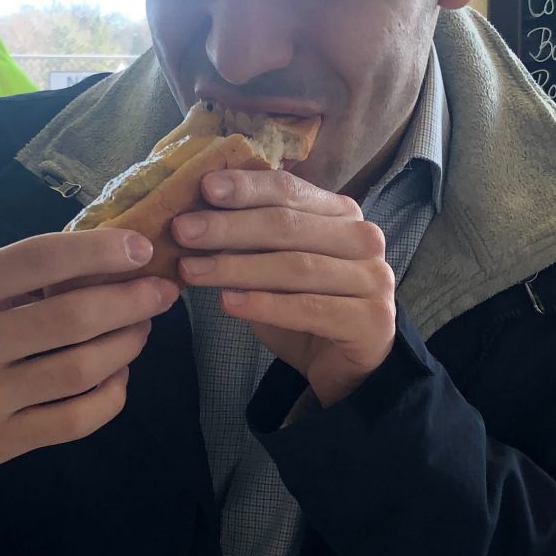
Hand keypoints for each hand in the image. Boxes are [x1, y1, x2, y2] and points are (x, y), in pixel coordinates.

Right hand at [0, 229, 178, 504]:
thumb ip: (11, 277)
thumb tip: (99, 258)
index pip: (37, 260)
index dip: (98, 251)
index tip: (138, 248)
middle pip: (72, 317)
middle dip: (131, 300)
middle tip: (160, 291)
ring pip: (82, 369)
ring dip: (127, 344)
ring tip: (141, 327)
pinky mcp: (3, 443)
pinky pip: (77, 419)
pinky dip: (112, 393)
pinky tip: (119, 374)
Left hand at [172, 168, 395, 408]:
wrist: (344, 367)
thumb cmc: (303, 310)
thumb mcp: (271, 268)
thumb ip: (249, 242)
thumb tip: (195, 220)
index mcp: (341, 214)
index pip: (290, 190)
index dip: (246, 187)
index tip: (204, 187)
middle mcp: (363, 239)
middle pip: (288, 226)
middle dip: (229, 227)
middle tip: (182, 231)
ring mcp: (373, 278)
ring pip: (295, 267)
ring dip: (237, 268)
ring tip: (191, 271)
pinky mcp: (371, 319)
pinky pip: (310, 308)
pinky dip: (264, 305)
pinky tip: (227, 303)